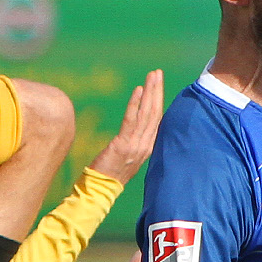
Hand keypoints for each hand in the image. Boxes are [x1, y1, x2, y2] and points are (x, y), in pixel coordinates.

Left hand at [89, 70, 163, 184]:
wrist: (101, 189)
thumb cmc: (110, 173)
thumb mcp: (128, 156)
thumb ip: (134, 141)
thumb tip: (133, 128)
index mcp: (148, 147)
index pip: (157, 119)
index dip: (159, 100)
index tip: (159, 84)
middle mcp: (145, 145)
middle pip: (155, 113)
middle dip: (158, 91)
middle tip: (158, 73)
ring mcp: (136, 145)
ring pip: (147, 114)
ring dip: (150, 92)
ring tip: (152, 76)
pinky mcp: (123, 145)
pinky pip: (131, 120)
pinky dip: (136, 104)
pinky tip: (139, 90)